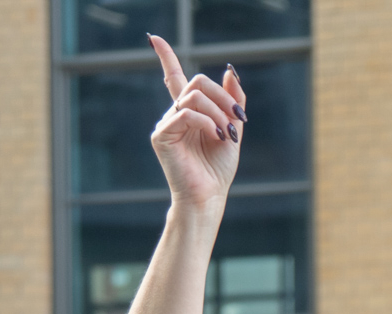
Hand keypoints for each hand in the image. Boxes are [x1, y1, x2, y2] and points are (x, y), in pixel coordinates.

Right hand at [148, 36, 245, 210]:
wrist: (209, 196)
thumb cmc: (218, 169)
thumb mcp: (233, 127)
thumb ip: (233, 100)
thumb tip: (229, 69)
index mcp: (188, 112)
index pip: (173, 77)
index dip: (165, 56)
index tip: (154, 39)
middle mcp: (173, 115)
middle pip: (197, 82)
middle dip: (223, 96)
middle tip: (238, 119)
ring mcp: (166, 124)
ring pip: (194, 96)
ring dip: (219, 111)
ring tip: (227, 133)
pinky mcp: (162, 136)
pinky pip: (186, 113)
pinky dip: (207, 121)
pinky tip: (216, 135)